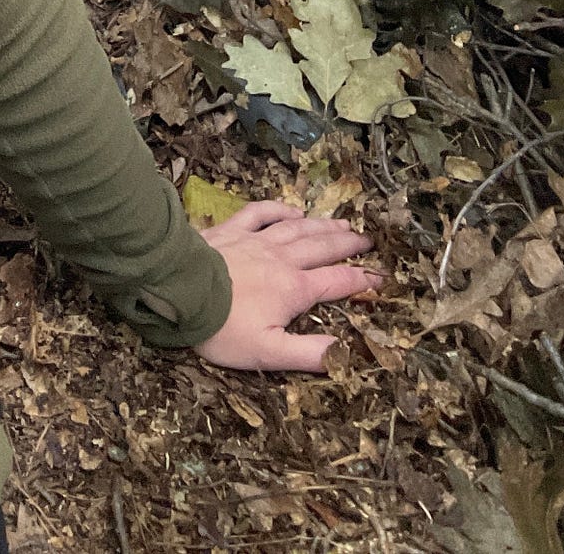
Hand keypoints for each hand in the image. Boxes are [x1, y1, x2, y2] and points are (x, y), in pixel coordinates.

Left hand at [189, 198, 386, 371]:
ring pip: (297, 229)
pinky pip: (260, 213)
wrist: (180, 292)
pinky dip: (279, 209)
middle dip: (348, 244)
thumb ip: (310, 353)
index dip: (363, 280)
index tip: (382, 277)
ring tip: (341, 222)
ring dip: (322, 225)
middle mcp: (282, 259)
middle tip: (368, 239)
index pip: (338, 282)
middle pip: (323, 248)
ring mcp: (256, 240)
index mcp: (295, 289)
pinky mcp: (231, 229)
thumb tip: (348, 354)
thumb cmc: (225, 329)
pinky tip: (291, 209)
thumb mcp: (270, 353)